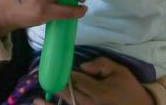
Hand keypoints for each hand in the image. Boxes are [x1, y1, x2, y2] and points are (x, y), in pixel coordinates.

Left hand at [32, 57, 153, 104]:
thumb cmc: (129, 89)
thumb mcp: (119, 71)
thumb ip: (101, 64)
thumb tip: (82, 65)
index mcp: (98, 92)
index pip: (75, 80)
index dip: (64, 74)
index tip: (54, 67)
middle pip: (67, 93)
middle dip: (55, 85)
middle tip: (42, 77)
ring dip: (50, 104)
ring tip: (36, 100)